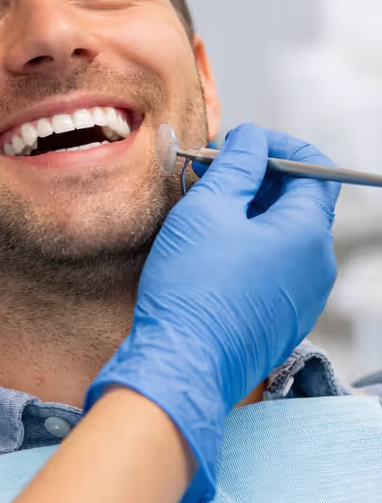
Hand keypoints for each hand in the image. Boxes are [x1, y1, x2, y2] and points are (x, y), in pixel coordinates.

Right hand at [86, 124, 338, 502]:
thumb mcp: (207, 210)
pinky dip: (250, 250)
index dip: (275, 146)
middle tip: (211, 175)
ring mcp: (305, 296)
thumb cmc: (192, 287)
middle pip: (299, 202)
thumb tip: (252, 140)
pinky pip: (275, 270)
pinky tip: (210, 255)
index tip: (238, 144)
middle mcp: (318, 265)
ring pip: (284, 237)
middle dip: (257, 180)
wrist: (184, 362)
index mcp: (307, 232)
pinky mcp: (284, 319)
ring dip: (250, 216)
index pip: (313, 168)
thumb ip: (236, 166)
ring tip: (204, 216)